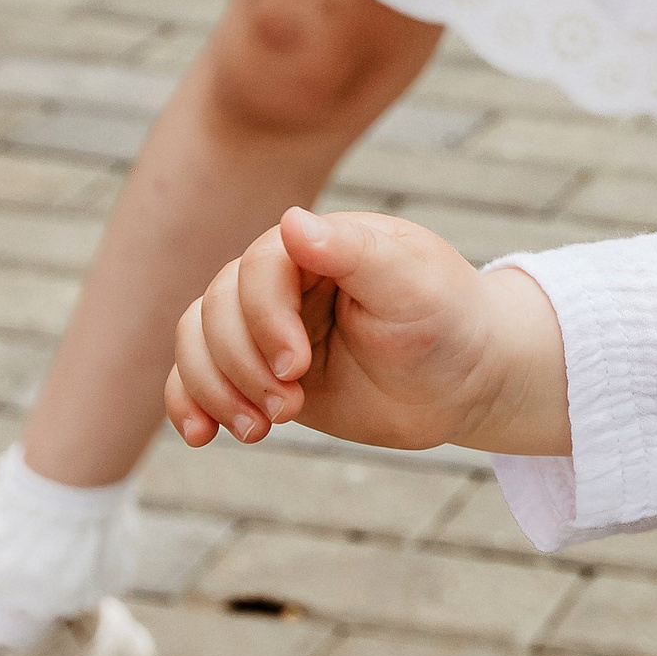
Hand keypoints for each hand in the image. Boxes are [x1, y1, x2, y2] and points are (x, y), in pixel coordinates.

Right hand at [167, 206, 569, 458]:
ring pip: (196, 340)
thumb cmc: (450, 322)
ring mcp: (268, 325)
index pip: (256, 267)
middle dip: (241, 364)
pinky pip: (198, 377)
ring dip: (215, 388)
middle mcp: (284, 279)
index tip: (296, 366)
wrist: (467, 381)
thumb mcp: (413, 285)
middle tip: (289, 408)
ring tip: (258, 430)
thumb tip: (294, 220)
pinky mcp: (260, 370)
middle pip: (215, 307)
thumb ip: (355, 252)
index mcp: (319, 244)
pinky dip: (188, 402)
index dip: (264, 318)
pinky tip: (201, 435)